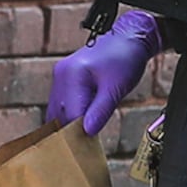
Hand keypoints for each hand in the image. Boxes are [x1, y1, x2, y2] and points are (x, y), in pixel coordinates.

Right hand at [47, 8, 159, 135]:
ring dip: (69, 122)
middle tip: (85, 145)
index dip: (78, 131)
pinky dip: (70, 113)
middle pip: (60, 113)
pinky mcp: (63, 78)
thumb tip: (87, 132)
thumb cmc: (124, 59)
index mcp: (72, 75)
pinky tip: (80, 122)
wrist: (127, 39)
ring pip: (58, 109)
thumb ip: (100, 111)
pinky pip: (61, 102)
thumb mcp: (115, 88)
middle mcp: (61, 74)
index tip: (86, 147)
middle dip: (72, 129)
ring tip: (84, 135)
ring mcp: (60, 75)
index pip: (70, 113)